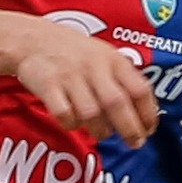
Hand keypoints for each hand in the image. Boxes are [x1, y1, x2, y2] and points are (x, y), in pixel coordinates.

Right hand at [14, 19, 158, 146]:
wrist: (32, 39)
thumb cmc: (74, 53)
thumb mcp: (104, 56)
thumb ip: (123, 79)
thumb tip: (144, 114)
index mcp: (113, 60)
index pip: (139, 89)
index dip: (148, 113)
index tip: (149, 130)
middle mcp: (94, 67)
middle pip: (117, 103)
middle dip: (129, 129)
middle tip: (135, 143)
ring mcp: (70, 76)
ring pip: (91, 113)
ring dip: (100, 130)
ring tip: (101, 133)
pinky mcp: (48, 85)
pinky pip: (64, 114)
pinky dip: (72, 124)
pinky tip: (73, 122)